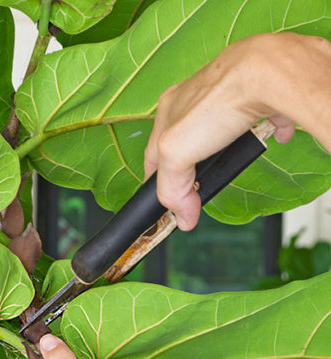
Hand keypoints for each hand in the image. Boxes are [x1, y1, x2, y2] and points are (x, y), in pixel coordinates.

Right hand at [144, 32, 330, 229]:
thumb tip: (182, 218)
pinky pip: (259, 117)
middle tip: (202, 189)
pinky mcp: (258, 93)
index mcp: (169, 108)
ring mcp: (227, 94)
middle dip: (193, 166)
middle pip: (187, 141)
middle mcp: (195, 98)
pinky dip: (262, 132)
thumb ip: (172, 188)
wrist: (269, 74)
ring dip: (224, 148)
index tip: (171, 203)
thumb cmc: (220, 102)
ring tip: (233, 163)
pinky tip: (271, 140)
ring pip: (220, 128)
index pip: (154, 154)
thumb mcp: (177, 153)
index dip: (159, 182)